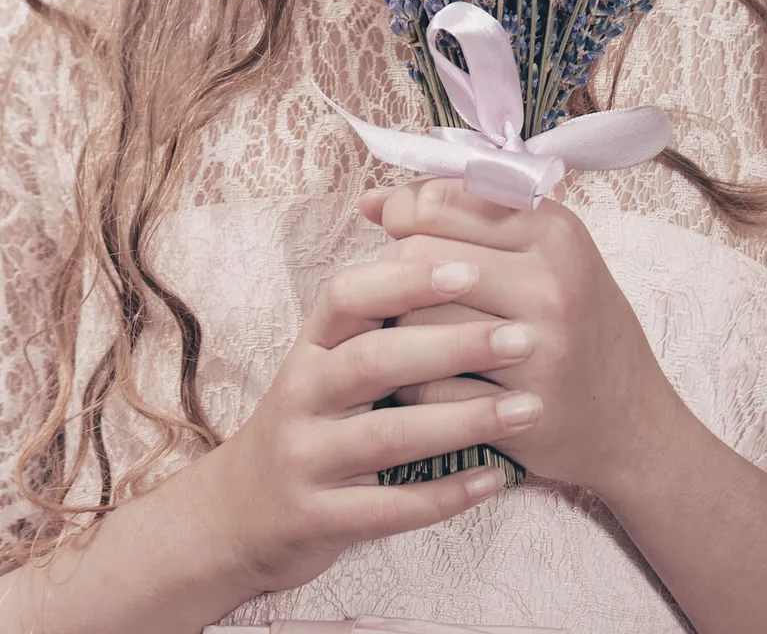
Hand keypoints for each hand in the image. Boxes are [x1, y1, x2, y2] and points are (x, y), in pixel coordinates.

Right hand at [210, 238, 537, 601]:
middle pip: (376, 360)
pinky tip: (495, 479)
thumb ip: (378, 315)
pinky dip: (445, 495)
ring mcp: (306, 457)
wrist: (239, 513)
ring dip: (463, 421)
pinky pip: (388, 508)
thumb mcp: (327, 361)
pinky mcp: (317, 518)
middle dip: (454, 346)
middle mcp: (302, 393)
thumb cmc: (310, 419)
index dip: (407, 279)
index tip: (471, 268)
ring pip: (388, 435)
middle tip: (523, 338)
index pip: (349, 295)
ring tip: (527, 408)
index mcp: (311, 345)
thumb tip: (450, 248)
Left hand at [357, 174, 683, 501]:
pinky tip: (421, 380)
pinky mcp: (518, 407)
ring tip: (405, 333)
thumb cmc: (578, 322)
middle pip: (420, 257)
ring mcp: (536, 347)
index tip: (397, 231)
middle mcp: (549, 282)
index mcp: (553, 231)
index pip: (443, 201)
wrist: (632, 421)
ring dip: (395, 329)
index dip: (403, 213)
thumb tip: (372, 202)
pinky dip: (409, 383)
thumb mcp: (543, 253)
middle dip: (392, 273)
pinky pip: (426, 386)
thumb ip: (466, 216)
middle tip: (395, 290)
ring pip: (416, 320)